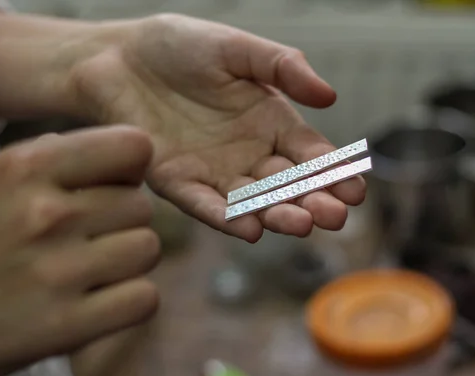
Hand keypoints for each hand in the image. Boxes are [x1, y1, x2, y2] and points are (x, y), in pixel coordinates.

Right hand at [0, 126, 159, 375]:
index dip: (130, 169)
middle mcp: (44, 213)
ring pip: (148, 248)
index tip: (113, 186)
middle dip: (123, 221)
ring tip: (91, 271)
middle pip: (142, 205)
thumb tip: (130, 156)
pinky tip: (99, 302)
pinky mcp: (65, 325)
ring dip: (128, 263)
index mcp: (26, 167)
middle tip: (88, 239)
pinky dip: (129, 303)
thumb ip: (61, 160)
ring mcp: (56, 272)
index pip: (133, 147)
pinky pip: (145, 299)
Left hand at [72, 14, 366, 242]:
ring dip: (275, 215)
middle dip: (311, 201)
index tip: (356, 190)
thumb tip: (330, 95)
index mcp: (270, 122)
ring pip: (252, 201)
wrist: (118, 57)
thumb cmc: (180, 47)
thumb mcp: (237, 48)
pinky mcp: (176, 181)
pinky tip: (248, 229)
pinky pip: (203, 203)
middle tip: (334, 217)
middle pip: (286, 185)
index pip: (310, 155)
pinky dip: (224, 217)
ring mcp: (213, 171)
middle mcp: (247, 154)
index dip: (333, 173)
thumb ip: (283, 67)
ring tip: (299, 224)